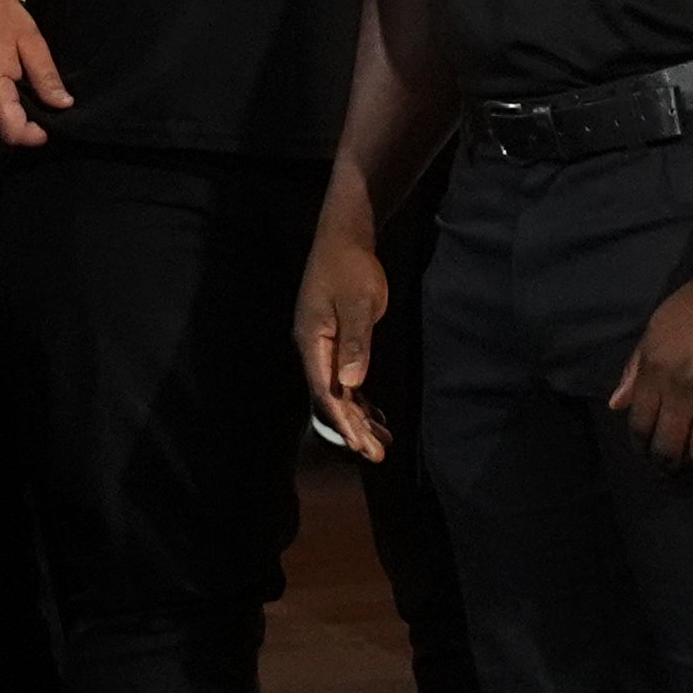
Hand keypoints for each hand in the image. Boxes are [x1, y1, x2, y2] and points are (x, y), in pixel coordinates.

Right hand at [0, 0, 70, 146]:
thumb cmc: (4, 17)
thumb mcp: (32, 43)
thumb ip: (47, 78)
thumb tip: (63, 106)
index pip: (11, 133)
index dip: (35, 137)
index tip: (51, 126)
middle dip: (21, 138)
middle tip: (41, 122)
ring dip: (5, 132)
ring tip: (26, 116)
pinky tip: (7, 109)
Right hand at [295, 217, 392, 462]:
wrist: (344, 238)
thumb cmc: (351, 268)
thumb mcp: (358, 304)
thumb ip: (356, 345)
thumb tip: (352, 385)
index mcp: (312, 341)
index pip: (324, 391)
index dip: (341, 421)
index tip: (359, 445)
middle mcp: (312, 348)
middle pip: (329, 397)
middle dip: (351, 428)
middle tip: (376, 455)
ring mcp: (321, 345)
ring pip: (337, 391)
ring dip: (357, 417)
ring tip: (380, 443)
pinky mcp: (333, 340)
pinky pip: (342, 378)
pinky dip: (358, 399)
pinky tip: (373, 416)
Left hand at [610, 274, 692, 469]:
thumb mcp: (655, 331)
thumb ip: (635, 370)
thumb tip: (617, 405)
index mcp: (656, 372)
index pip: (640, 425)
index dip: (642, 447)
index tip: (649, 454)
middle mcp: (683, 390)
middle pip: (671, 447)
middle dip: (670, 465)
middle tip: (677, 469)